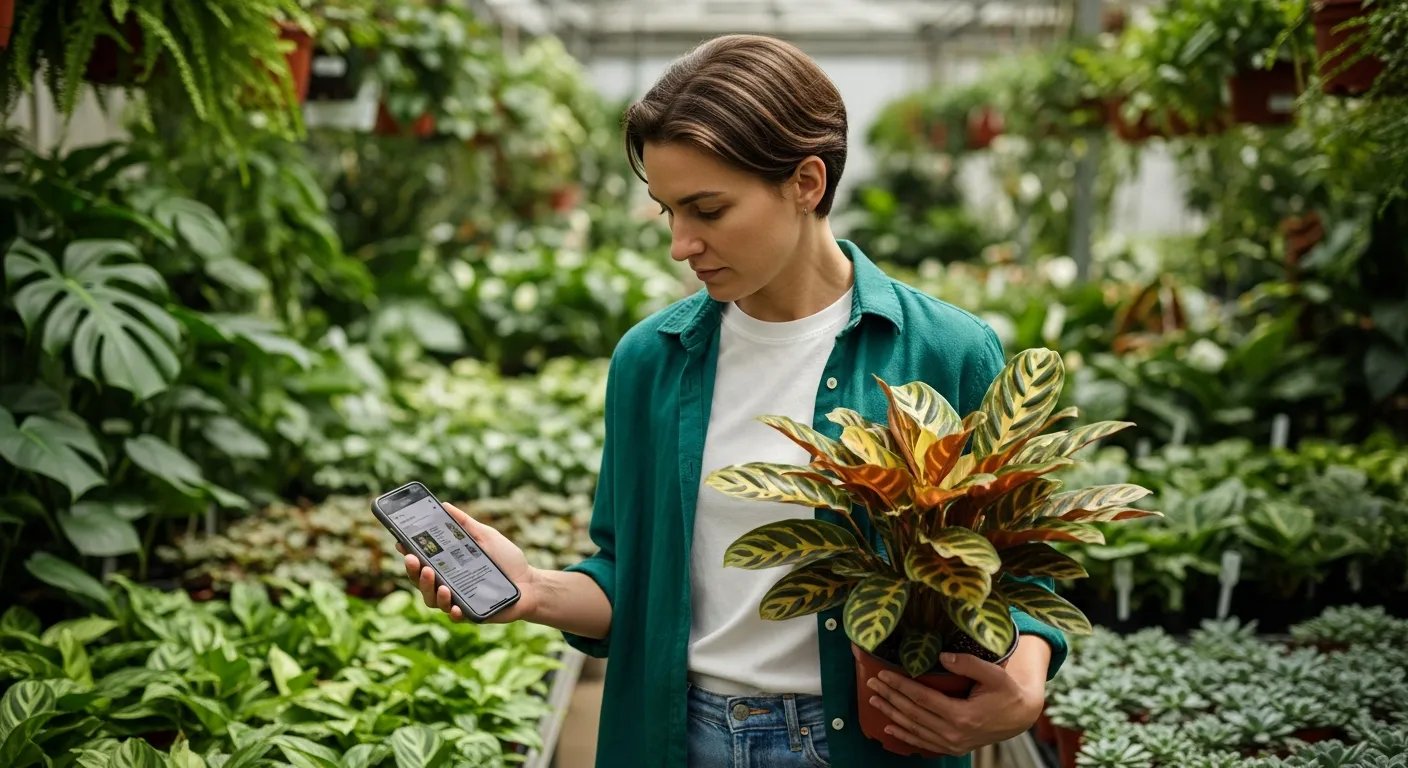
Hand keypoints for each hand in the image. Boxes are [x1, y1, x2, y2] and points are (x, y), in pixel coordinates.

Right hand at [397, 502, 538, 623]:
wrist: (531, 583)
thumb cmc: (507, 560)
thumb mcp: (486, 537)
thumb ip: (466, 524)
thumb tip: (445, 505)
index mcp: (448, 565)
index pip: (422, 560)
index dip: (409, 552)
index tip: (401, 542)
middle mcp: (448, 583)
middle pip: (420, 581)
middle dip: (413, 572)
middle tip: (414, 560)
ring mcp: (457, 600)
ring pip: (433, 601)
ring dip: (431, 591)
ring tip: (439, 582)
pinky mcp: (470, 614)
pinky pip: (455, 616)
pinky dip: (453, 611)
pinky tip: (455, 606)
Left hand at [864, 649, 1045, 754]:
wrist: (1021, 716)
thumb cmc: (1008, 692)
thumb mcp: (994, 674)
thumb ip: (969, 663)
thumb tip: (942, 655)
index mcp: (962, 715)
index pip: (922, 698)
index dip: (900, 685)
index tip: (882, 673)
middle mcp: (954, 733)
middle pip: (913, 713)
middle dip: (890, 697)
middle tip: (871, 683)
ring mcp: (953, 744)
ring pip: (914, 729)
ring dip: (891, 714)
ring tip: (874, 700)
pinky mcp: (953, 748)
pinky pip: (923, 743)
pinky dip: (904, 736)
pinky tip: (889, 728)